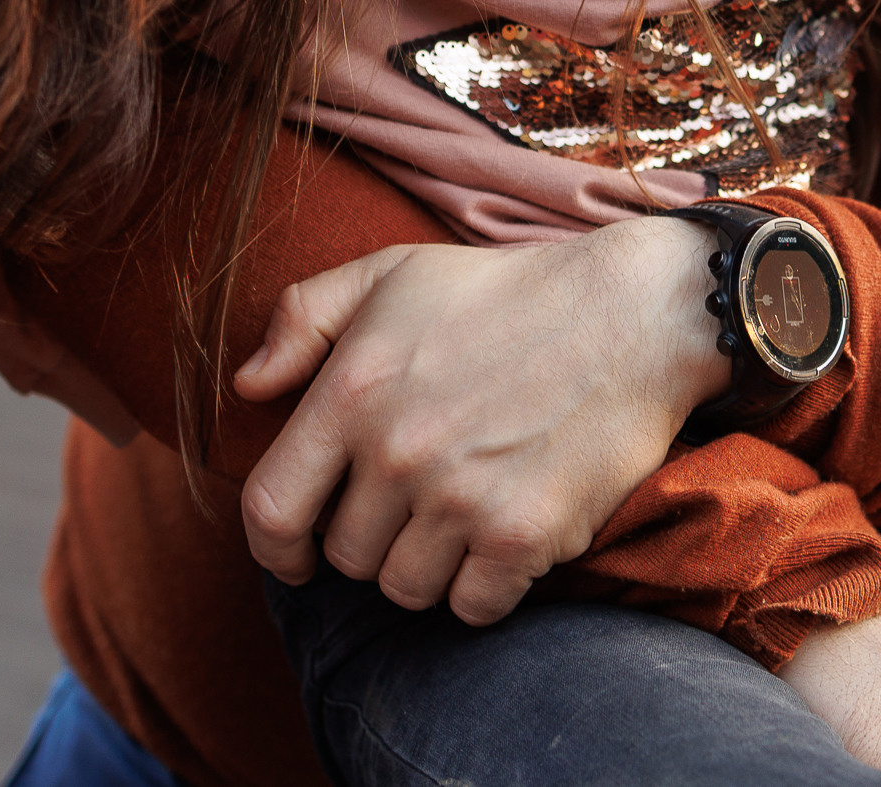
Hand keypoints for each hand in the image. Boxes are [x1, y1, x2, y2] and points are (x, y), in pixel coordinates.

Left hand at [234, 216, 730, 625]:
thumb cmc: (505, 293)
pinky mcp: (522, 537)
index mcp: (350, 392)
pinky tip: (503, 537)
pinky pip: (470, 607)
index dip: (274, 547)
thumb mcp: (392, 274)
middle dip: (371, 538)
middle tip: (417, 500)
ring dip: (427, 565)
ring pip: (404, 589)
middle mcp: (396, 453)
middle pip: (345, 557)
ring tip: (462, 512)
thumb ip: (302, 318)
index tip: (296, 553)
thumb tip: (248, 387)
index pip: (270, 510)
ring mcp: (459, 500)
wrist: (633, 313)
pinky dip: (483, 586)